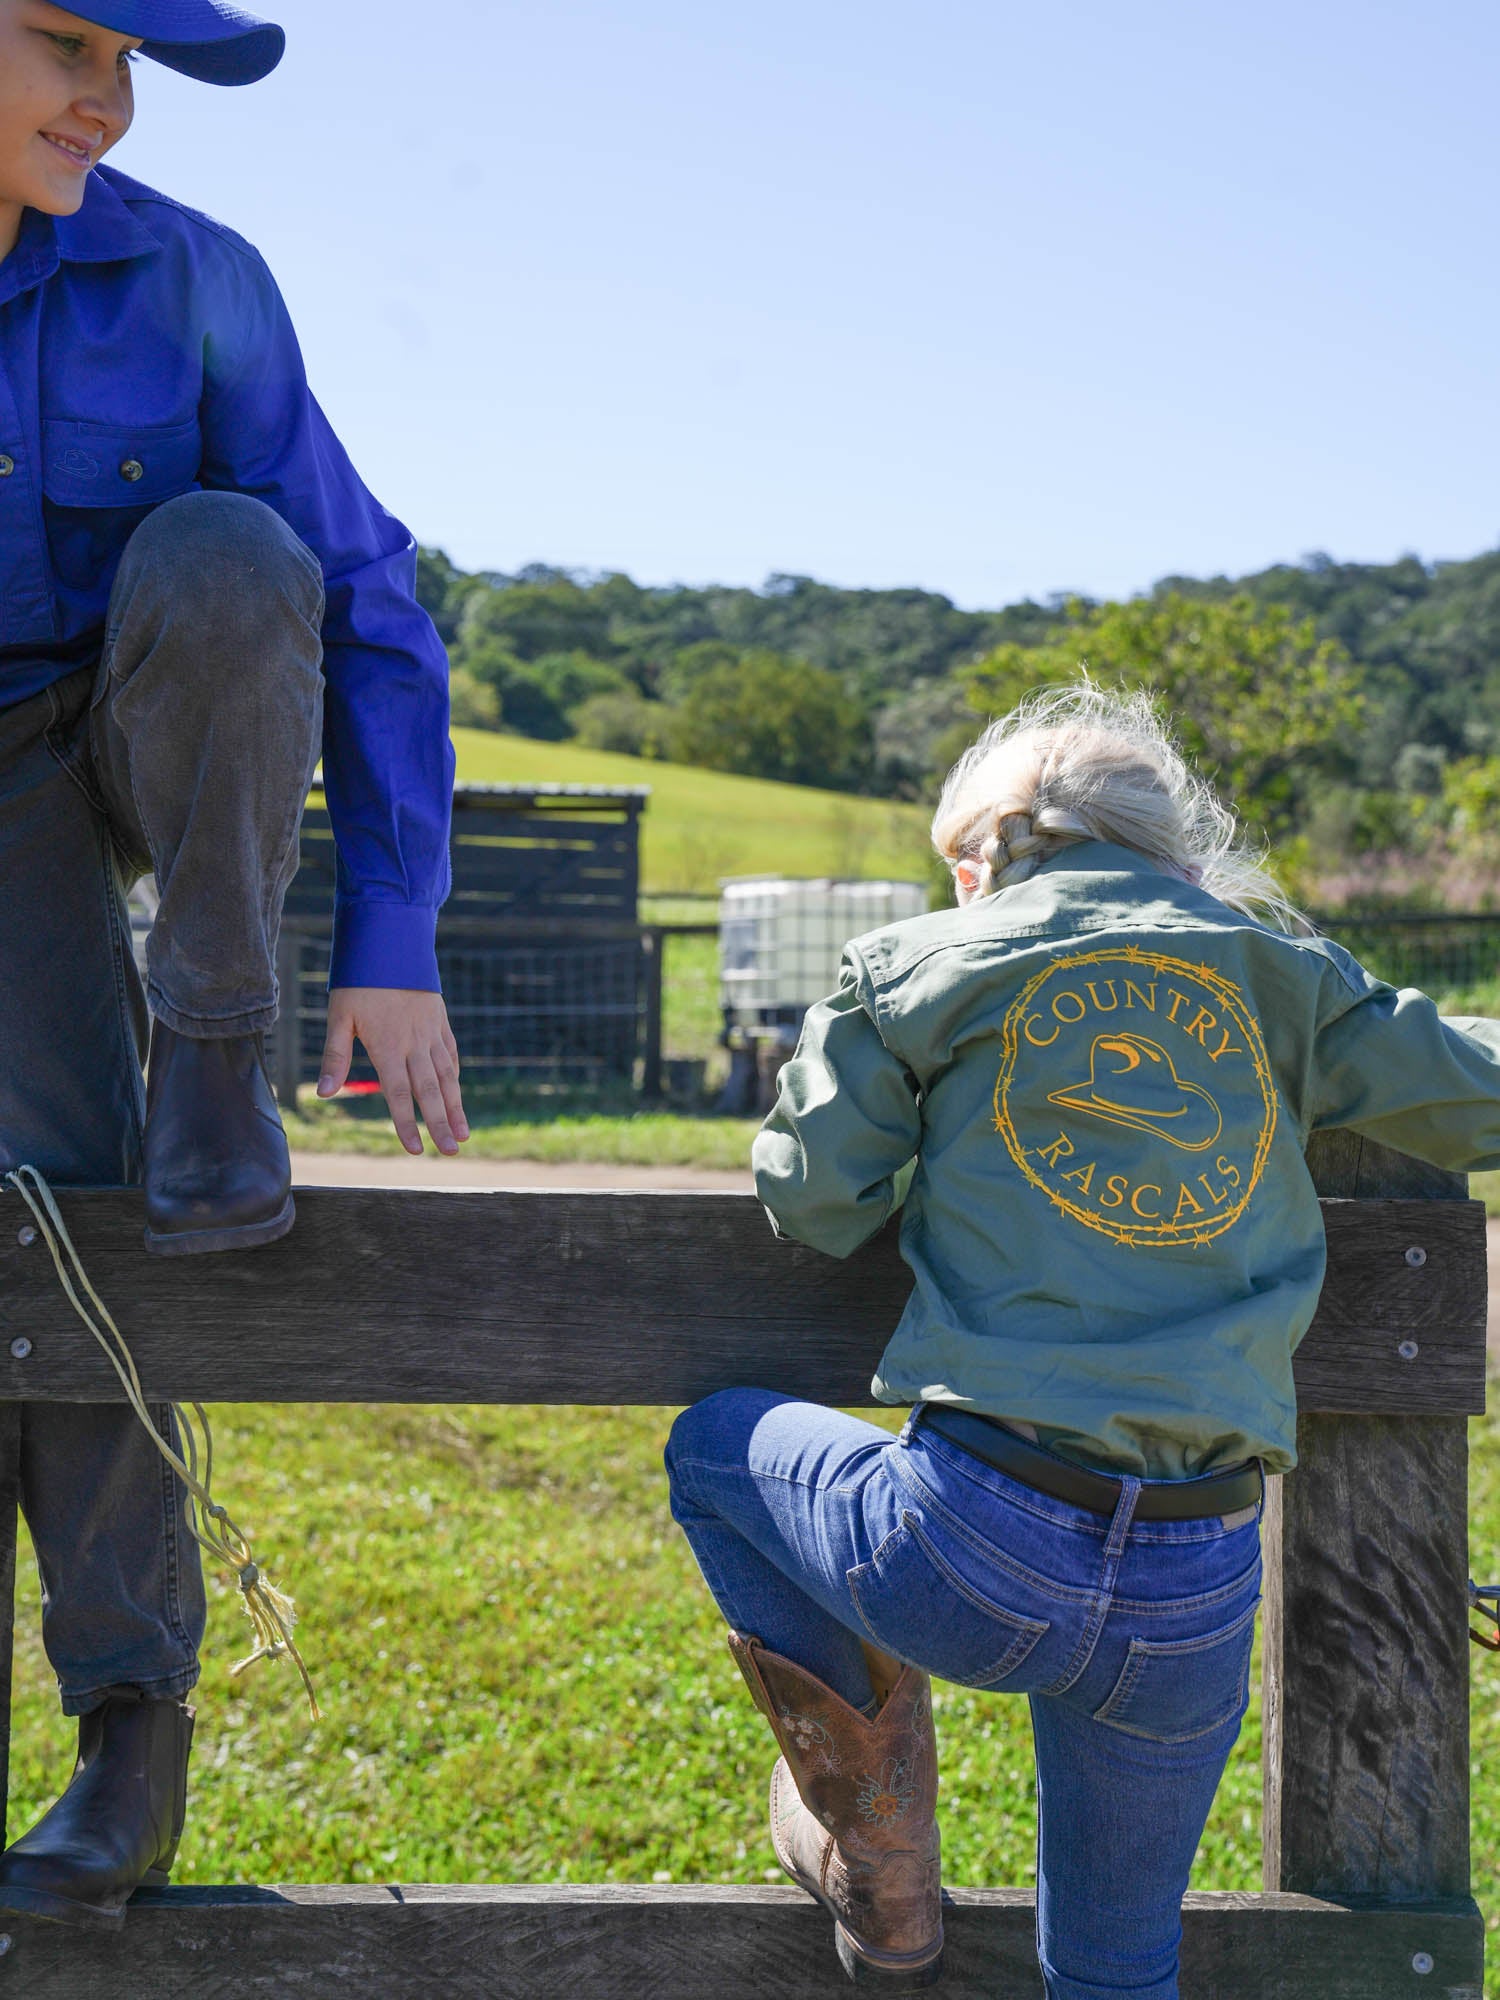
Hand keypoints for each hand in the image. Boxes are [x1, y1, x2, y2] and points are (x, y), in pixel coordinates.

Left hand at [317, 989, 468, 1155]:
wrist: (391, 941)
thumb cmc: (358, 981)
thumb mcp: (339, 1017)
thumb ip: (334, 1057)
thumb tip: (324, 1094)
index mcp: (388, 1046)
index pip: (400, 1094)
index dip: (408, 1124)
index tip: (416, 1149)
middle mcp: (415, 1043)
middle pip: (430, 1091)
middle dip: (442, 1124)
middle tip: (452, 1151)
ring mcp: (431, 1032)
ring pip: (447, 1076)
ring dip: (456, 1106)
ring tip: (464, 1133)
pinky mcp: (439, 1020)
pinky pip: (450, 1053)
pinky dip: (454, 1076)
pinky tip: (456, 1091)